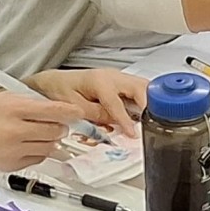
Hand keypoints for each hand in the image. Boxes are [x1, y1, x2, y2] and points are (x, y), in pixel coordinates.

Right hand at [0, 92, 75, 169]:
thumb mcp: (3, 98)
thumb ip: (29, 103)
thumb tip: (55, 109)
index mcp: (14, 109)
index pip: (52, 111)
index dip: (69, 112)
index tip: (78, 113)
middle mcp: (16, 131)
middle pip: (55, 131)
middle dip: (60, 127)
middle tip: (57, 124)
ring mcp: (14, 150)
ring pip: (49, 147)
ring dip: (51, 140)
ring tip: (41, 134)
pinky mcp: (12, 165)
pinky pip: (38, 160)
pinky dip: (38, 152)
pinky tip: (28, 145)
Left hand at [24, 69, 145, 135]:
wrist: (53, 81)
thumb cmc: (59, 90)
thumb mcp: (73, 107)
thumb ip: (95, 115)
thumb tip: (114, 122)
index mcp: (99, 81)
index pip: (118, 103)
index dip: (126, 121)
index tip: (133, 134)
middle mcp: (112, 76)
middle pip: (140, 87)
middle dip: (150, 105)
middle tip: (154, 124)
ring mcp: (118, 77)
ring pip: (143, 86)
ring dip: (152, 101)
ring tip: (155, 120)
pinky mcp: (120, 82)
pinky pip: (139, 89)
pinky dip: (146, 100)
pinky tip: (148, 113)